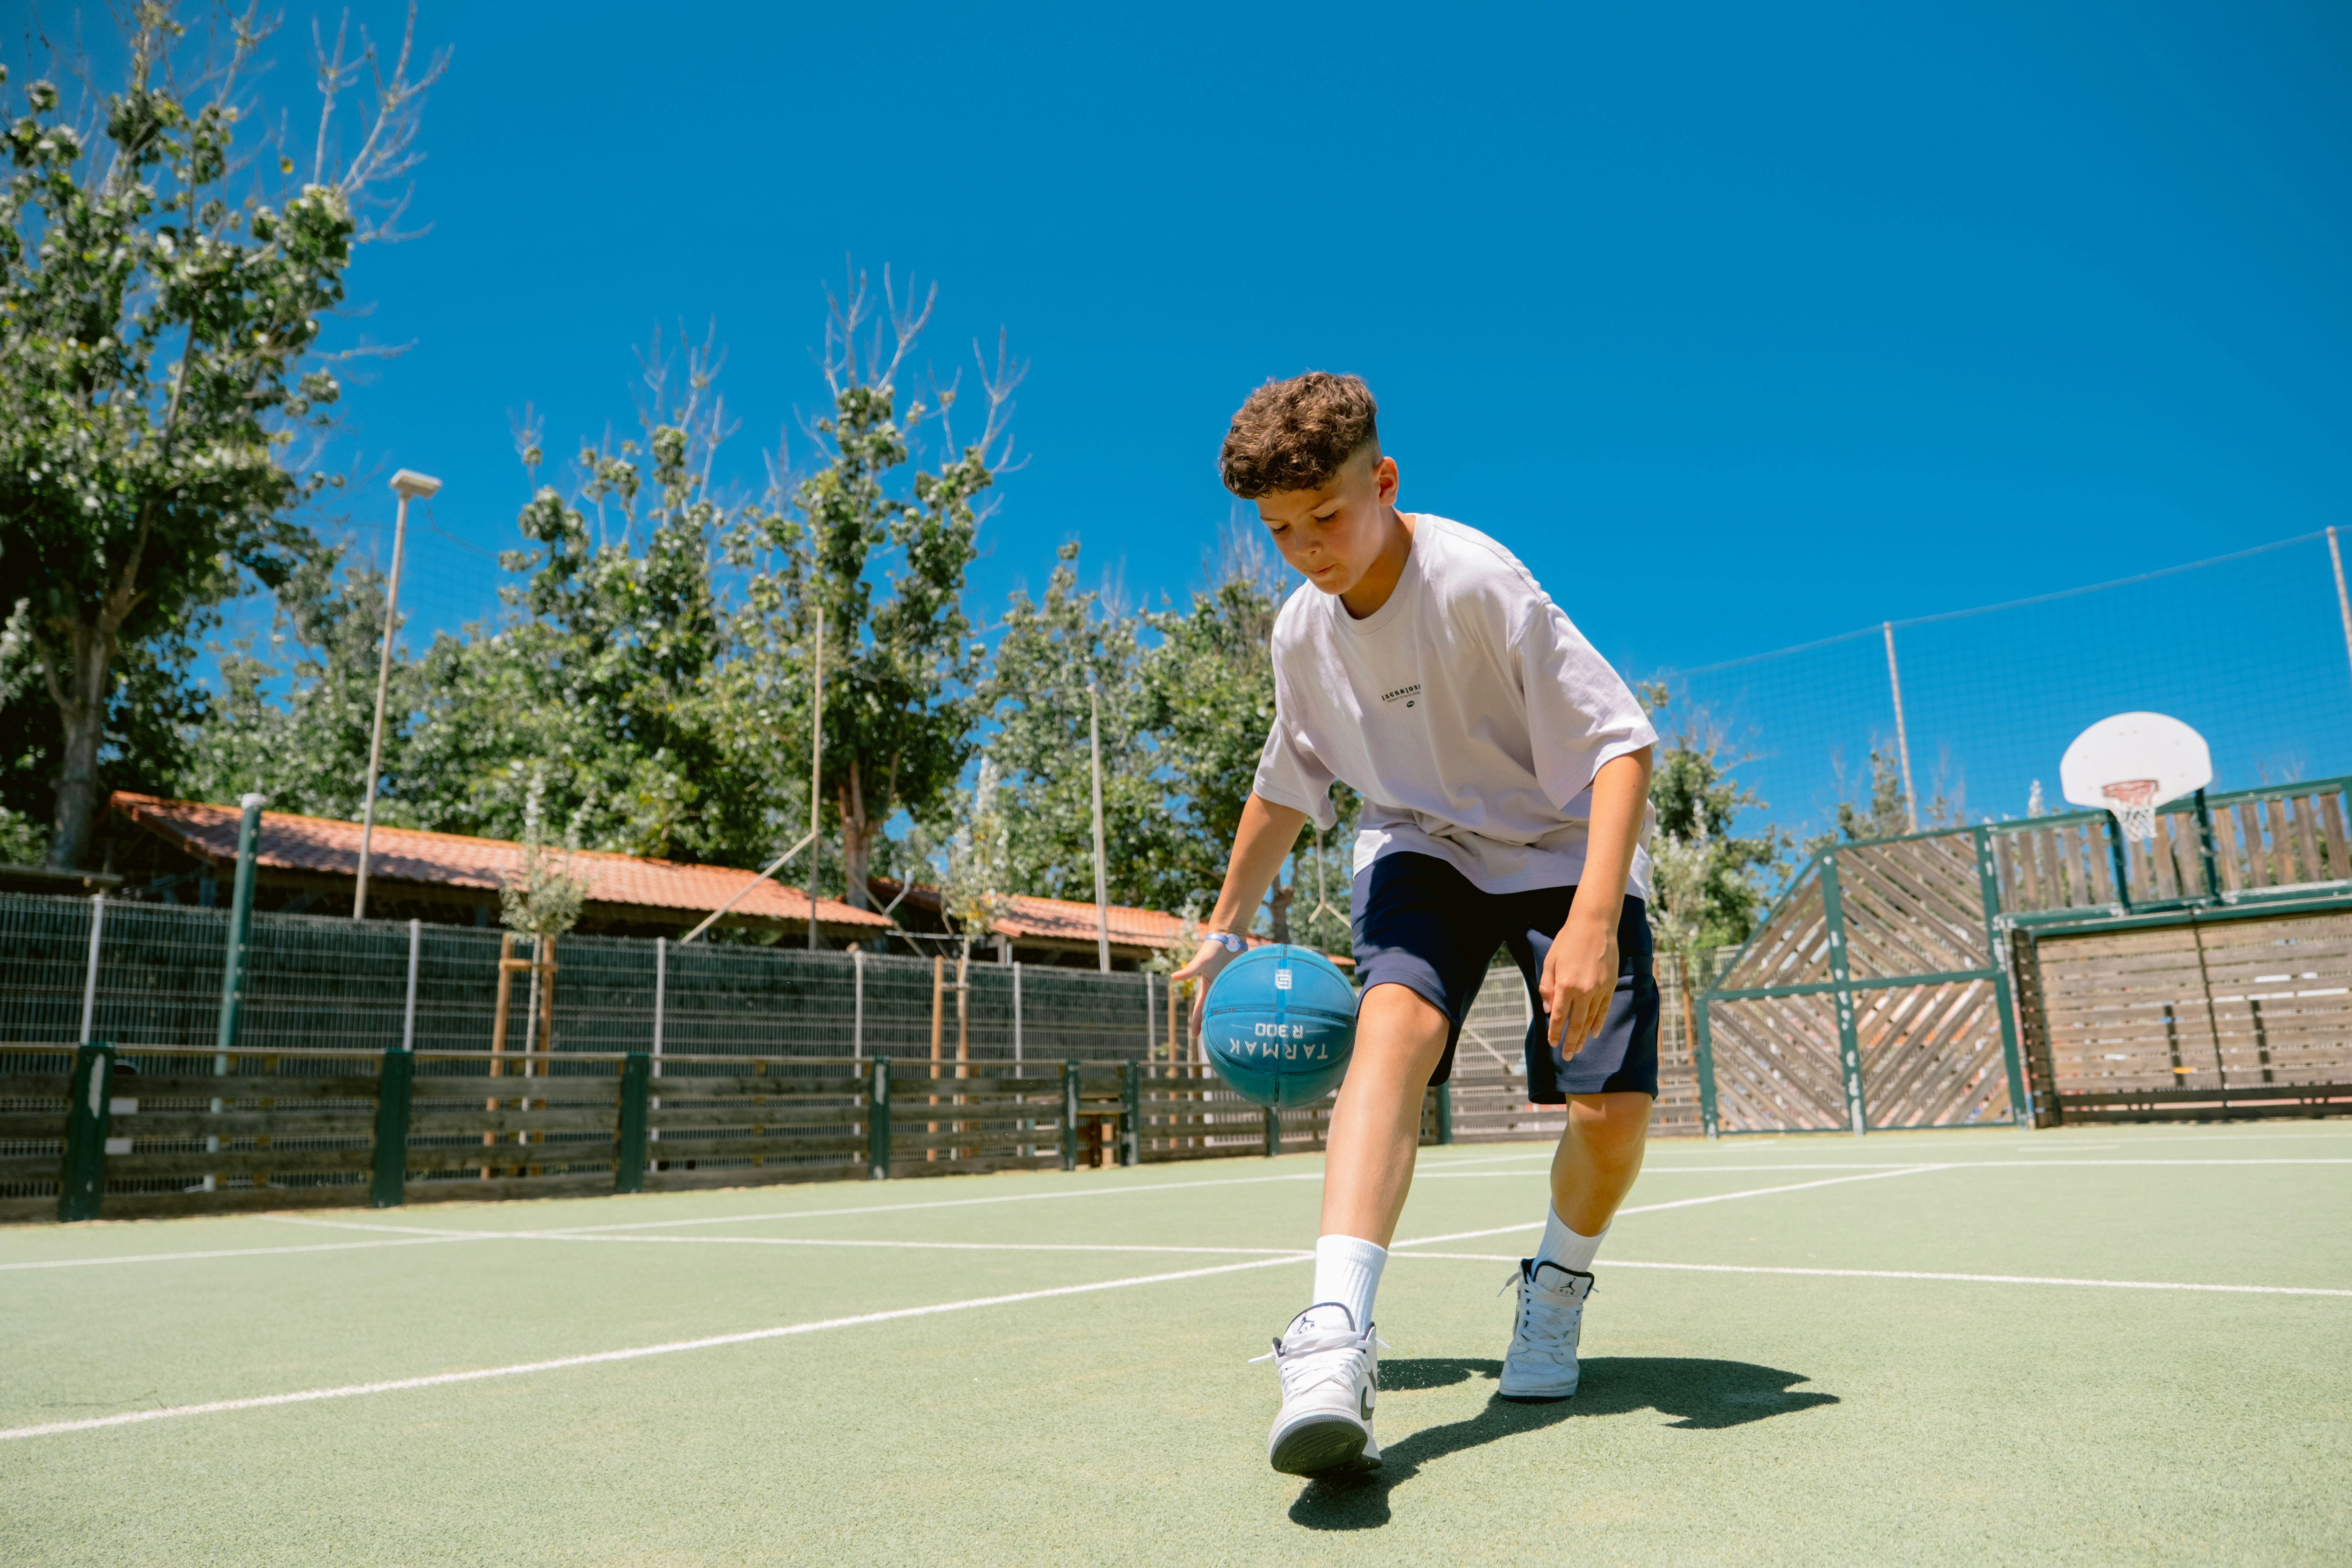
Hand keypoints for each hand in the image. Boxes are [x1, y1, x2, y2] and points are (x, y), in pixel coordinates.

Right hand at [1171, 937, 1239, 1042]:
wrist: (1228, 935)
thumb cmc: (1213, 947)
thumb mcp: (1201, 960)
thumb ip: (1190, 970)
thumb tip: (1173, 977)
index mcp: (1207, 986)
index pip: (1200, 1008)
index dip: (1197, 1022)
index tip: (1195, 1036)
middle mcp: (1217, 987)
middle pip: (1212, 1009)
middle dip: (1210, 1023)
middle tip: (1211, 1038)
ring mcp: (1228, 983)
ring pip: (1226, 1004)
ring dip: (1224, 1015)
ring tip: (1226, 1029)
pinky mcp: (1238, 979)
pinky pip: (1238, 995)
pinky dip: (1239, 1004)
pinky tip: (1245, 1011)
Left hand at [1542, 914, 1618, 1051]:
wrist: (1594, 925)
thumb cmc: (1568, 941)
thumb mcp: (1550, 961)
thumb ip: (1548, 987)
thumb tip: (1548, 1010)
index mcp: (1565, 985)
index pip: (1559, 1017)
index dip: (1555, 1033)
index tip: (1553, 1044)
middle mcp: (1583, 991)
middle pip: (1576, 1023)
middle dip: (1570, 1042)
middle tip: (1567, 1056)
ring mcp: (1599, 989)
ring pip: (1591, 1019)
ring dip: (1584, 1036)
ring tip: (1578, 1048)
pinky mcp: (1609, 985)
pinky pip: (1603, 1009)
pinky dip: (1598, 1022)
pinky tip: (1594, 1032)